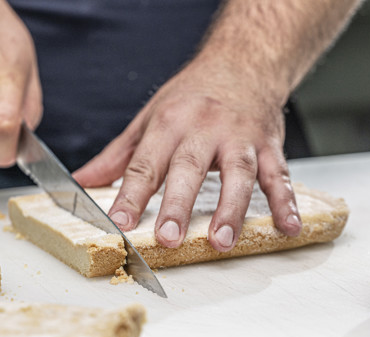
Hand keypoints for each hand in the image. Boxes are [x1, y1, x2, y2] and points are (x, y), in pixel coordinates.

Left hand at [73, 55, 301, 252]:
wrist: (243, 63)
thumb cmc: (193, 95)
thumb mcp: (150, 118)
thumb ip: (118, 156)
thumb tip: (82, 181)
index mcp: (169, 123)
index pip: (145, 164)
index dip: (131, 195)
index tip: (120, 223)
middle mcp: (204, 129)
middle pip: (189, 168)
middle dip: (178, 204)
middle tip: (169, 237)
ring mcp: (240, 138)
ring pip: (237, 173)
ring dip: (231, 209)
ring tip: (221, 241)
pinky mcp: (270, 145)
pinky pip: (280, 175)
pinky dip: (286, 201)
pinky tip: (287, 227)